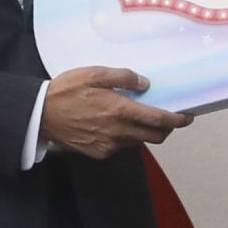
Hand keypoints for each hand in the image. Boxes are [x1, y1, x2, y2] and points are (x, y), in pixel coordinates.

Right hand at [44, 64, 189, 157]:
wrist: (40, 115)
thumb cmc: (66, 91)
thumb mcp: (95, 74)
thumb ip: (123, 77)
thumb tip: (145, 85)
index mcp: (119, 110)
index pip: (159, 120)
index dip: (177, 120)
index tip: (187, 116)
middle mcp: (117, 132)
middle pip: (155, 137)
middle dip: (166, 129)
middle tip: (168, 117)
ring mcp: (108, 146)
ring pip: (138, 142)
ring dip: (145, 132)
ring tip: (138, 117)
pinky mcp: (99, 153)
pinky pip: (121, 146)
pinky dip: (126, 137)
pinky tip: (116, 124)